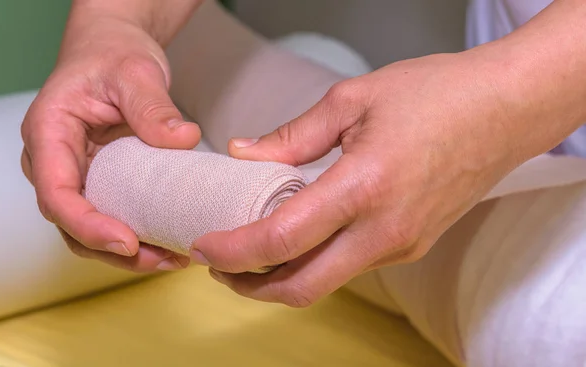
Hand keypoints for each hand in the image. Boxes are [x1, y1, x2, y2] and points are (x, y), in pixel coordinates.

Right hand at [21, 17, 199, 271]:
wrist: (112, 52)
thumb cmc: (113, 56)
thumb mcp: (136, 72)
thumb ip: (153, 106)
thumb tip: (183, 140)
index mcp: (49, 133)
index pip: (56, 192)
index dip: (87, 225)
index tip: (127, 242)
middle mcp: (55, 161)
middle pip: (71, 223)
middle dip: (115, 250)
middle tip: (164, 259)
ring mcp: (76, 175)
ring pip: (89, 231)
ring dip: (129, 253)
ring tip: (174, 258)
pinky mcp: (99, 182)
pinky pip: (111, 217)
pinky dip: (138, 235)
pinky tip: (170, 242)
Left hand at [190, 52, 527, 305]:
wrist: (505, 111)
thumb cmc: (437, 95)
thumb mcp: (354, 100)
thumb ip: (292, 136)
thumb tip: (244, 154)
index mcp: (364, 187)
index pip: (282, 239)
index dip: (233, 250)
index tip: (205, 246)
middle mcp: (384, 231)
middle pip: (301, 286)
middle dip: (250, 285)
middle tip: (219, 266)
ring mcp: (401, 245)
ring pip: (326, 282)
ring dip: (281, 275)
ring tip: (251, 252)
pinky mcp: (411, 246)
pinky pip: (351, 266)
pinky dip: (315, 261)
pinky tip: (299, 237)